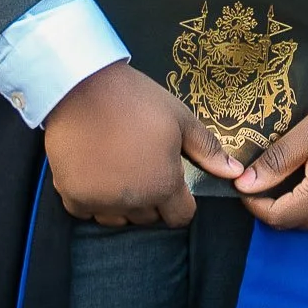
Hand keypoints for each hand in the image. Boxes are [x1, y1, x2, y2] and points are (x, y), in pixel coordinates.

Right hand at [44, 59, 242, 226]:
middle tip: (144, 166)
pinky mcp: (72, 197)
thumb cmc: (135, 100)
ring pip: (118, 219)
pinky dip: (94, 200)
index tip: (173, 181)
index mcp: (163, 184)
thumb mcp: (179, 118)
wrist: (80, 88)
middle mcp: (132, 202)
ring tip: (120, 169)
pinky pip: (88, 212)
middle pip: (150, 218)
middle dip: (152, 200)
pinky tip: (97, 173)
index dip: (182, 201)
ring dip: (123, 204)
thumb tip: (235, 173)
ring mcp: (100, 202)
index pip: (181, 217)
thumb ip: (207, 150)